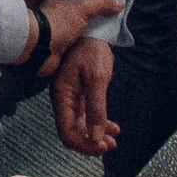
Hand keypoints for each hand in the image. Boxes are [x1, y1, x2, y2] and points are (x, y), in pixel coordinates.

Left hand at [34, 0, 120, 81]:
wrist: (39, 49)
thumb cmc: (56, 24)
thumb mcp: (82, 8)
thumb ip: (100, 4)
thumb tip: (120, 2)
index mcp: (59, 1)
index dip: (90, 4)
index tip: (105, 9)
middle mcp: (56, 16)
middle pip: (78, 19)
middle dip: (89, 25)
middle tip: (106, 30)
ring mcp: (56, 34)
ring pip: (76, 36)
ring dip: (85, 40)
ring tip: (103, 44)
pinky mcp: (57, 51)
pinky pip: (73, 51)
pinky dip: (81, 53)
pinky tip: (92, 55)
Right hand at [49, 31, 118, 154]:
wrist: (94, 30)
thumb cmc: (91, 49)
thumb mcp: (97, 78)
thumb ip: (96, 108)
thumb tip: (95, 136)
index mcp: (62, 96)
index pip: (67, 133)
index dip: (84, 145)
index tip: (102, 146)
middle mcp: (64, 100)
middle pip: (73, 132)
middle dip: (92, 142)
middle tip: (111, 145)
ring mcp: (71, 97)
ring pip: (81, 126)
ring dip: (97, 135)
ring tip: (114, 139)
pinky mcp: (80, 94)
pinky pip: (87, 116)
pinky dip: (99, 124)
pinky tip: (113, 126)